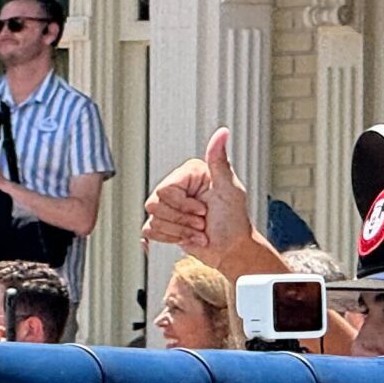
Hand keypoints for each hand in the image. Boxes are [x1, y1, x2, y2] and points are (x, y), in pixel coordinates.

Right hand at [143, 126, 250, 260]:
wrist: (230, 249)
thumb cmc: (234, 220)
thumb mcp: (229, 188)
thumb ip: (219, 160)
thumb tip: (222, 133)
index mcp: (188, 174)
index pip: (165, 189)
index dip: (183, 204)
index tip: (203, 209)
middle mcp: (175, 187)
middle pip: (155, 204)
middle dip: (182, 220)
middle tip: (201, 221)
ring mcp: (167, 206)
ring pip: (153, 219)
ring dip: (179, 231)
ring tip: (197, 230)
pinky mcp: (161, 224)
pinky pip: (150, 231)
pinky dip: (171, 238)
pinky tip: (187, 237)